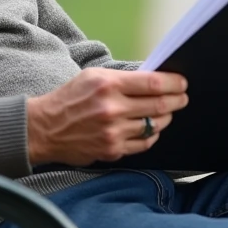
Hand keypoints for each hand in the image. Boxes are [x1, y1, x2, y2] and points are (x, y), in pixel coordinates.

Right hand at [26, 68, 188, 165]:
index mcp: (108, 86)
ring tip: (168, 112)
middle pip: (160, 105)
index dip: (174, 83)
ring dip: (166, 118)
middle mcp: (112, 109)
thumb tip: (154, 79)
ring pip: (154, 125)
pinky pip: (144, 143)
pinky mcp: (112, 150)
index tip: (182, 83)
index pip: (153, 83)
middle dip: (177, 100)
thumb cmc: (70, 98)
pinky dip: (152, 135)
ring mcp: (113, 133)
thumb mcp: (93, 77)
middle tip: (183, 97)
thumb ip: (123, 78)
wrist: (44, 128)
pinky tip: (151, 128)